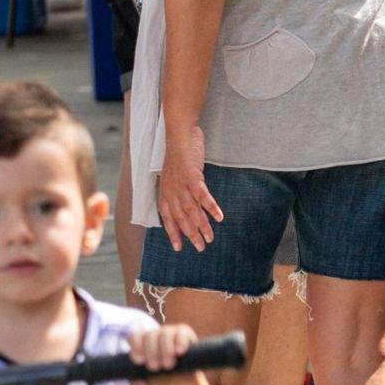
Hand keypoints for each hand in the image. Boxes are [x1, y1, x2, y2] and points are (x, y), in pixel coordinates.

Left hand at [127, 323, 200, 384]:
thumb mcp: (149, 384)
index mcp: (143, 344)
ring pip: (165, 333)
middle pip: (150, 336)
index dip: (136, 347)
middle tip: (154, 368)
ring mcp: (171, 333)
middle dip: (151, 352)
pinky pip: (182, 333)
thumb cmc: (162, 380)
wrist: (184, 383)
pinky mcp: (186, 335)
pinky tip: (179, 351)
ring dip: (165, 349)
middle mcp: (157, 336)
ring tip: (168, 365)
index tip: (139, 361)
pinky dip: (180, 342)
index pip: (135, 337)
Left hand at [157, 125, 222, 252]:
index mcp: (165, 193)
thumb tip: (185, 201)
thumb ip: (176, 189)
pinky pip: (203, 197)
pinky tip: (219, 217)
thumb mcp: (172, 175)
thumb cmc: (178, 154)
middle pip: (182, 219)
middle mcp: (171, 192)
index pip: (168, 218)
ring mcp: (181, 186)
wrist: (178, 136)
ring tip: (210, 237)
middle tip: (201, 247)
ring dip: (202, 226)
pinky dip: (211, 208)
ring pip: (192, 211)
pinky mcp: (193, 178)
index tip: (179, 248)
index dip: (173, 233)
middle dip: (191, 234)